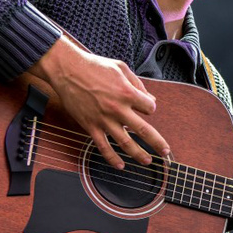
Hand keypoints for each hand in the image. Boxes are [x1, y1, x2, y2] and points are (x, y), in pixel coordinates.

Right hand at [29, 35, 169, 168]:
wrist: (68, 70)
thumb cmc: (95, 66)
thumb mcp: (121, 68)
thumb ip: (138, 84)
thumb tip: (151, 99)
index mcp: (127, 93)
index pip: (149, 108)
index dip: (150, 107)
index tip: (146, 106)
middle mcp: (118, 109)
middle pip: (144, 130)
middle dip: (157, 143)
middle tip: (165, 152)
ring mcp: (104, 120)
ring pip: (125, 143)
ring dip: (138, 154)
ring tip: (147, 161)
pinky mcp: (90, 126)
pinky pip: (103, 146)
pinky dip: (112, 158)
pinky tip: (120, 165)